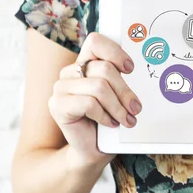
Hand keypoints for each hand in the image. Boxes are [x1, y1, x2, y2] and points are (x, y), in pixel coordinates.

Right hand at [48, 32, 141, 169]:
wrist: (92, 150)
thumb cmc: (108, 120)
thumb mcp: (117, 95)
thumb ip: (120, 78)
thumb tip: (135, 67)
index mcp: (85, 63)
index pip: (95, 41)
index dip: (115, 52)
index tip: (130, 68)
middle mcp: (70, 72)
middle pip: (104, 69)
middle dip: (125, 91)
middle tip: (136, 108)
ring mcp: (61, 88)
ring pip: (99, 87)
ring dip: (117, 107)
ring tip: (126, 119)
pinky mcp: (56, 105)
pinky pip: (89, 103)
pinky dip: (104, 115)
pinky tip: (109, 123)